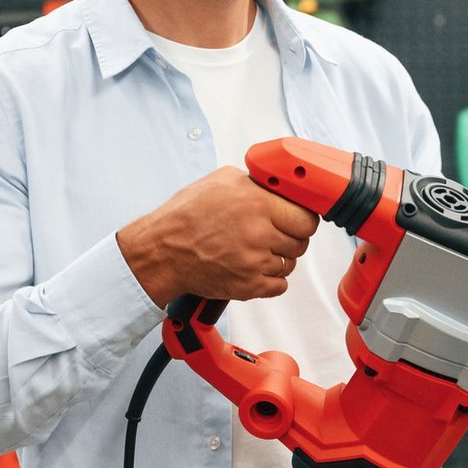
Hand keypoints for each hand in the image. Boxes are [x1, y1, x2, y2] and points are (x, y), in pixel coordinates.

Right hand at [117, 167, 318, 306]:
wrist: (161, 251)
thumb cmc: (185, 216)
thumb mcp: (221, 181)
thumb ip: (257, 183)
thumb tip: (280, 187)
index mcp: (257, 203)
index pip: (307, 218)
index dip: (302, 220)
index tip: (295, 220)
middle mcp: (259, 233)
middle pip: (301, 242)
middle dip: (291, 239)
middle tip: (274, 235)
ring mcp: (255, 262)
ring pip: (289, 264)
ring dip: (278, 259)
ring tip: (256, 251)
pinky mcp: (248, 286)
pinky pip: (279, 286)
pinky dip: (270, 280)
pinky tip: (253, 268)